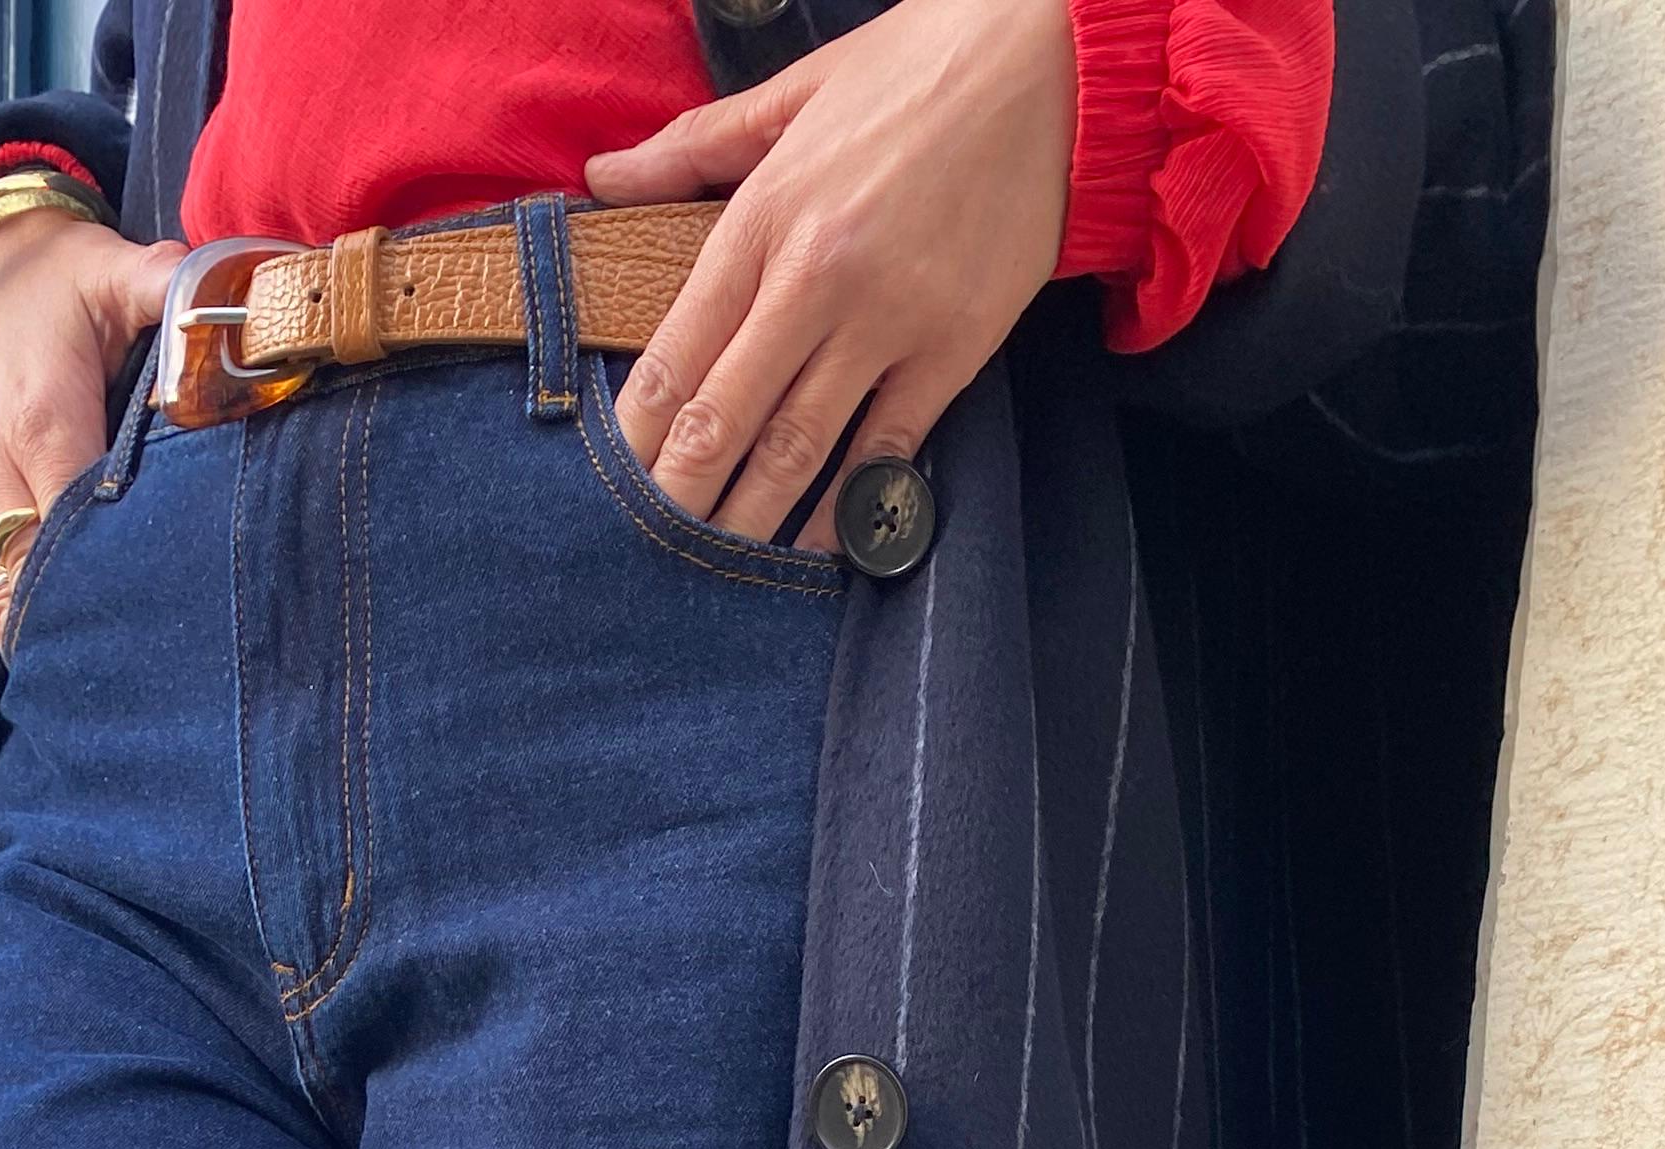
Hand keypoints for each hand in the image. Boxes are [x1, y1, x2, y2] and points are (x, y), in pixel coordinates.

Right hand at [0, 210, 181, 644]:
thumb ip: (175, 291)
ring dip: (44, 637)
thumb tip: (243, 312)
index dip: (112, 569)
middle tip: (151, 670)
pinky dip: (17, 629)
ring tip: (108, 685)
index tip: (164, 612)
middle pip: (32, 575)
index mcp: (40, 420)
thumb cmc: (59, 283)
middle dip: (85, 620)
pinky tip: (60, 663)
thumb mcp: (118, 270)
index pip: (72, 519)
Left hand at [587, 0, 1076, 551]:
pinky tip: (817, 547)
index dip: (637, 430)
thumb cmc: (923, 67)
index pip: (679, 349)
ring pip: (798, 446)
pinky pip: (886, 449)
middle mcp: (818, 278)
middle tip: (646, 552)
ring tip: (715, 569)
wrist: (1060, 63)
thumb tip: (604, 179)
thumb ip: (695, 146)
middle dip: (680, 494)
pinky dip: (848, 506)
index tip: (612, 480)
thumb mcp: (797, 91)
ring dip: (752, 519)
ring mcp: (888, 321)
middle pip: (726, 415)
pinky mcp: (953, 350)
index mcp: (768, 214)